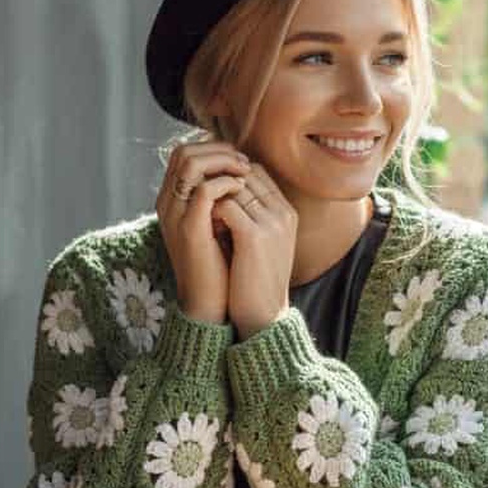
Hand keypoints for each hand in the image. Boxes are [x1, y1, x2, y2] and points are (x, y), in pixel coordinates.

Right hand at [155, 139, 250, 323]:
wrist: (208, 302)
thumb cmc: (217, 264)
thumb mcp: (214, 224)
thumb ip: (216, 199)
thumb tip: (237, 170)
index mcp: (171, 200)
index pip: (183, 153)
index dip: (212, 148)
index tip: (238, 159)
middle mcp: (167, 203)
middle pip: (183, 151)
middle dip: (218, 149)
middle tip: (244, 162)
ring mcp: (176, 214)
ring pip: (190, 163)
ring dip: (223, 160)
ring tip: (245, 171)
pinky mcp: (190, 229)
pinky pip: (204, 190)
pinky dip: (226, 183)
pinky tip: (243, 189)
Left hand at [212, 163, 297, 339]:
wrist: (263, 316)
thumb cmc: (256, 280)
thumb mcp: (263, 242)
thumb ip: (254, 214)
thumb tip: (227, 193)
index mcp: (286, 211)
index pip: (257, 171)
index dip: (230, 176)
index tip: (211, 190)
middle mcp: (283, 212)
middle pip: (245, 174)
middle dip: (219, 183)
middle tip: (201, 198)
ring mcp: (271, 222)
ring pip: (233, 187)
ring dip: (213, 197)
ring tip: (202, 214)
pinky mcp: (255, 236)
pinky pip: (226, 205)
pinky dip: (210, 212)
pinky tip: (204, 227)